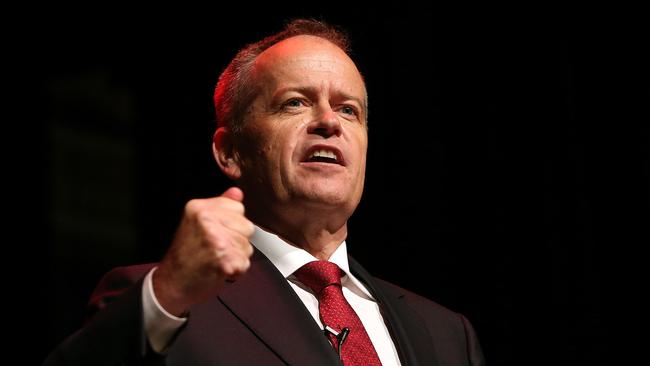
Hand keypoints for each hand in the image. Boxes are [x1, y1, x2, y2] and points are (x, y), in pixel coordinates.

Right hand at [153, 187, 254, 315]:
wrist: (172, 283)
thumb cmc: (184, 255)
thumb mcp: (196, 222)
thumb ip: (219, 206)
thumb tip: (237, 192)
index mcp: (199, 208)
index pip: (238, 207)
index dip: (232, 222)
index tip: (217, 231)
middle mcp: (208, 222)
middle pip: (247, 226)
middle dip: (237, 238)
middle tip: (216, 247)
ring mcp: (218, 241)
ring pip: (247, 245)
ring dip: (237, 255)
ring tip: (217, 258)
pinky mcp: (226, 261)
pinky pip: (245, 262)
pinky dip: (236, 269)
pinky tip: (219, 268)